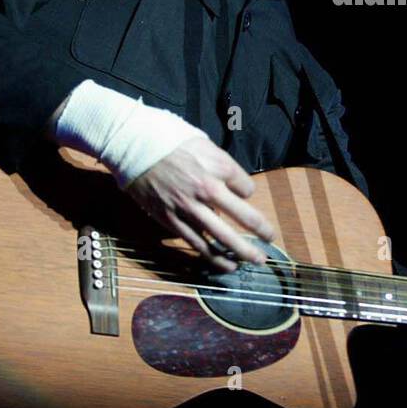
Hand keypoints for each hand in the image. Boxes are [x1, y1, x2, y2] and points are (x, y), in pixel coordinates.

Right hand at [124, 136, 274, 272]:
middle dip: (262, 230)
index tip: (243, 194)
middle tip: (271, 239)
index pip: (247, 188)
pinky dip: (213, 258)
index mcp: (218, 166)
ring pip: (221, 237)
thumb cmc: (170, 142)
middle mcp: (207, 188)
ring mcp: (189, 207)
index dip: (248, 192)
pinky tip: (225, 265)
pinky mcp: (171, 220)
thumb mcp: (204, 144)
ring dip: (242, 252)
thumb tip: (236, 189)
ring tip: (255, 260)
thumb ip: (222, 166)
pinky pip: (197, 243)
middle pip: (243, 216)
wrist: (135, 147)